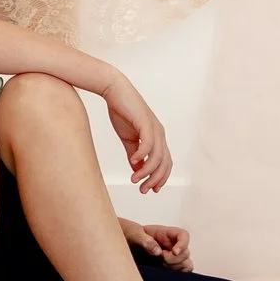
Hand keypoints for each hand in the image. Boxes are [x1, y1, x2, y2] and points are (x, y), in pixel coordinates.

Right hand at [103, 75, 170, 192]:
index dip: (160, 178)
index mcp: (157, 137)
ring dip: (147, 171)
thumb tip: (137, 169)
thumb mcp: (128, 138)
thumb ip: (133, 153)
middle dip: (155, 179)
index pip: (165, 162)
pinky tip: (133, 162)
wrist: (114, 90)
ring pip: (158, 156)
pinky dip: (142, 155)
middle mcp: (160, 134)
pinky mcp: (145, 122)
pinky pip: (148, 143)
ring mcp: (154, 128)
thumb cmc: (122, 112)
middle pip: (164, 162)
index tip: (150, 190)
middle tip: (143, 190)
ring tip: (135, 179)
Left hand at [122, 219, 190, 270]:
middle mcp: (173, 245)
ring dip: (174, 267)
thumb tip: (158, 251)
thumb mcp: (135, 234)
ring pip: (186, 264)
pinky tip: (164, 272)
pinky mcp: (171, 267)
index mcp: (167, 233)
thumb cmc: (132, 236)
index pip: (183, 235)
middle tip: (160, 259)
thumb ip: (146, 241)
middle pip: (185, 253)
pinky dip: (176, 274)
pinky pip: (182, 272)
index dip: (183, 244)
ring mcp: (173, 256)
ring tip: (160, 265)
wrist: (127, 245)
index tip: (174, 252)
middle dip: (174, 259)